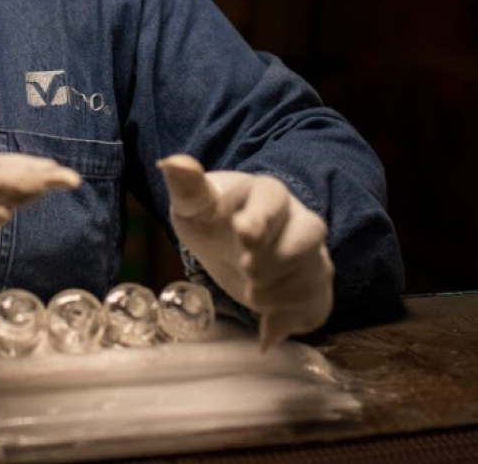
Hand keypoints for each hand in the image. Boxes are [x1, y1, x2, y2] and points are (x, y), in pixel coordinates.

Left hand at [157, 154, 333, 348]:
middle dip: (273, 258)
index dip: (261, 216)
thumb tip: (171, 163)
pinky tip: (268, 326)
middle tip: (245, 268)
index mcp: (266, 192)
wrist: (232, 243)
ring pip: (315, 273)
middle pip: (307, 234)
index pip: (273, 196)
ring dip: (279, 292)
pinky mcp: (314, 287)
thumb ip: (186, 186)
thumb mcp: (194, 204)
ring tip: (251, 293)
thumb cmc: (213, 217)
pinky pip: (317, 305)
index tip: (242, 232)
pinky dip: (291, 320)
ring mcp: (311, 254)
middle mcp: (297, 219)